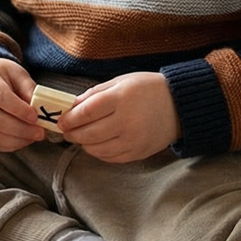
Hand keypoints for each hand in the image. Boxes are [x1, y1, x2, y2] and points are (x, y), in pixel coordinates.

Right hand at [0, 57, 42, 151]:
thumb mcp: (16, 73)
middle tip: (40, 132)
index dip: (18, 109)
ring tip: (34, 137)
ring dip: (16, 140)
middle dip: (20, 129)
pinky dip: (9, 145)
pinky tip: (23, 140)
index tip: (35, 117)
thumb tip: (40, 107)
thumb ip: (28, 88)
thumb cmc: (0, 77)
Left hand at [60, 71, 179, 162]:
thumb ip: (94, 94)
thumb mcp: (120, 81)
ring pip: (97, 149)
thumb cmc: (147, 89)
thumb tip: (71, 106)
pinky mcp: (138, 153)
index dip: (69, 119)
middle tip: (65, 130)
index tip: (61, 120)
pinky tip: (95, 144)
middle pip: (89, 134)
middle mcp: (127, 122)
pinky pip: (111, 158)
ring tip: (79, 137)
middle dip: (72, 133)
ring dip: (83, 144)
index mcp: (121, 99)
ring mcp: (133, 140)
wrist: (180, 105)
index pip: (86, 113)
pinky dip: (98, 152)